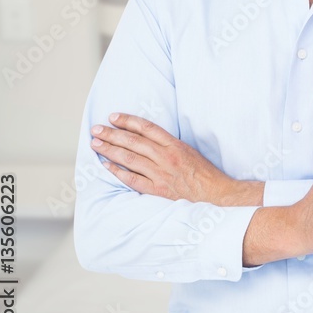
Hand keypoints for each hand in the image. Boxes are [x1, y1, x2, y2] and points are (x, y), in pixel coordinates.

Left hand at [90, 112, 260, 205]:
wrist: (216, 194)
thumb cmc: (205, 173)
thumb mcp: (190, 151)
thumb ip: (169, 144)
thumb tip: (147, 138)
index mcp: (176, 145)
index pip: (147, 128)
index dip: (128, 121)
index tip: (114, 117)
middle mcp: (166, 158)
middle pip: (134, 142)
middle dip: (112, 134)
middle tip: (96, 129)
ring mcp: (161, 174)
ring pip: (130, 159)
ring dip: (110, 150)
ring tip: (96, 144)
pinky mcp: (158, 189)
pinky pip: (133, 179)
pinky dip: (118, 172)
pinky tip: (107, 165)